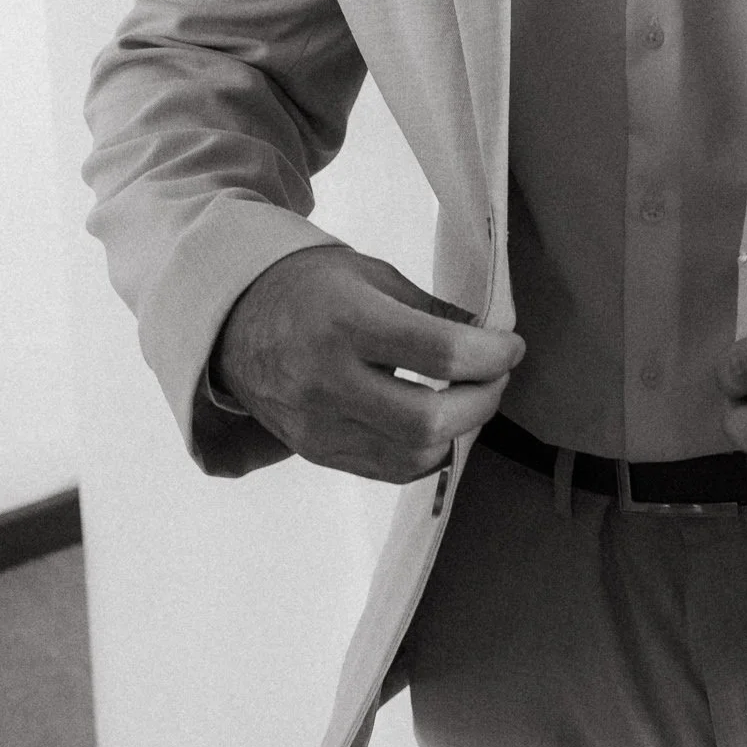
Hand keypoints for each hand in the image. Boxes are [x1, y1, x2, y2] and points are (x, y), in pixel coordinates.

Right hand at [212, 245, 524, 484]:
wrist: (235, 321)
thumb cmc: (313, 287)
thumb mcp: (373, 276)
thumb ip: (433, 311)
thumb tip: (492, 335)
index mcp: (346, 322)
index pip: (439, 354)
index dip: (491, 355)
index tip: (511, 346)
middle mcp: (329, 381)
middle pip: (429, 420)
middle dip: (482, 402)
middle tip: (496, 377)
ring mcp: (320, 425)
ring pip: (414, 456)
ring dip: (460, 431)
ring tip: (470, 398)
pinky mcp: (317, 452)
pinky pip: (390, 470)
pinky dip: (428, 452)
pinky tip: (439, 424)